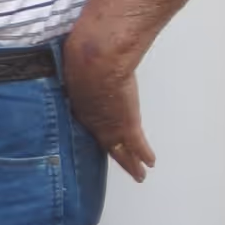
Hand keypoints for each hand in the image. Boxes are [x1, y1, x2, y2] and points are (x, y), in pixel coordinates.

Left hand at [63, 44, 154, 181]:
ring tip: (137, 173)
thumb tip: (75, 50)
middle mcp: (91, 119)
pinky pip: (136, 144)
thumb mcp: (74, 59)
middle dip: (110, 152)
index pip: (87, 121)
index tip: (95, 135)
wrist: (97, 58)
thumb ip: (77, 62)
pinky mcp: (126, 123)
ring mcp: (108, 123)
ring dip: (130, 162)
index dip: (92, 129)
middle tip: (117, 162)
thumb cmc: (82, 51)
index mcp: (77, 103)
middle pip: (102, 141)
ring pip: (120, 148)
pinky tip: (149, 163)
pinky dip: (143, 154)